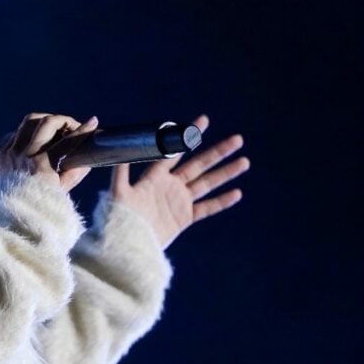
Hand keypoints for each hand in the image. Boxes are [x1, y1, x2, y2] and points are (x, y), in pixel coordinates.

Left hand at [0, 113, 99, 192]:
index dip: (82, 130)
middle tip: (72, 127)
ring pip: (29, 121)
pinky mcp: (2, 152)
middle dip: (63, 121)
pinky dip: (30, 131)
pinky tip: (38, 138)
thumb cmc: (41, 202)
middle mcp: (24, 155)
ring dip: (45, 121)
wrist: (13, 213)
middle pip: (46, 122)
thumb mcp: (63, 188)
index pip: (66, 142)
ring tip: (56, 128)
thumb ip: (78, 170)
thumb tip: (88, 155)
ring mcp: (10, 152)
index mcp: (41, 165)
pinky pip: (17, 132)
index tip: (93, 122)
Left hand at [111, 115, 249, 248]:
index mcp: (155, 176)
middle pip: (198, 165)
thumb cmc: (119, 217)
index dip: (189, 135)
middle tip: (237, 139)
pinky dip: (221, 201)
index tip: (204, 120)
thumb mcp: (118, 193)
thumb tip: (120, 151)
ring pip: (207, 183)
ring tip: (244, 161)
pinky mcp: (183, 218)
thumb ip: (121, 173)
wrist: (126, 243)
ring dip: (225, 173)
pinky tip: (237, 193)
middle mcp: (169, 185)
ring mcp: (178, 201)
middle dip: (218, 152)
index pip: (175, 151)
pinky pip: (206, 208)